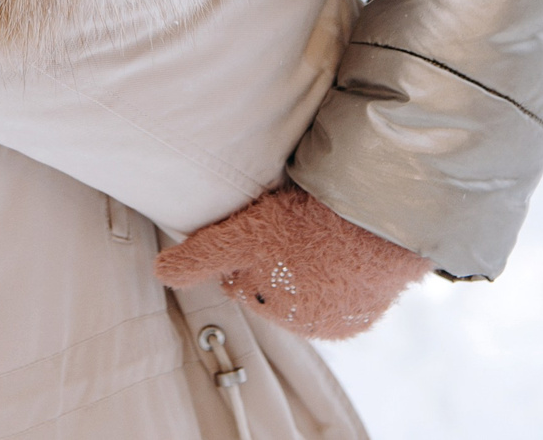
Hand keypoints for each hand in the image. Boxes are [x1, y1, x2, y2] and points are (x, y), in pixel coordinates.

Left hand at [153, 185, 432, 340]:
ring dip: (308, 259)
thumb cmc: (311, 228)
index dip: (241, 249)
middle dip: (275, 257)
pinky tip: (342, 235)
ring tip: (313, 223)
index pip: (241, 282)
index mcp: (276, 310)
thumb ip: (203, 255)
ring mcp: (346, 314)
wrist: (381, 223)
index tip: (252, 224)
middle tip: (284, 219)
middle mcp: (310, 323)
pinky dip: (345, 261)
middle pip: (276, 285)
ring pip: (312, 283)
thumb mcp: (244, 235)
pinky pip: (351, 281)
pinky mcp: (377, 299)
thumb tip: (161, 271)